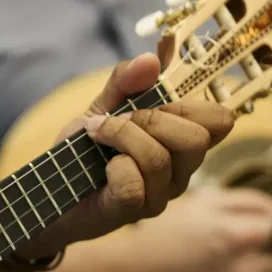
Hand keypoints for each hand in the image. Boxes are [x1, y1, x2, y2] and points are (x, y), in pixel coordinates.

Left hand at [17, 52, 234, 258]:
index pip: (221, 121)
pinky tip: (101, 169)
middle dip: (152, 119)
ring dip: (121, 136)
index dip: (193, 105)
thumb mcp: (103, 107)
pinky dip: (113, 167)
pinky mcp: (132, 212)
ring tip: (98, 136)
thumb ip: (125, 82)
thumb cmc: (83, 151)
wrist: (50, 190)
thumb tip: (151, 59)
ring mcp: (158, 196)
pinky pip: (133, 183)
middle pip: (196, 139)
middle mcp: (179, 173)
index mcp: (181, 144)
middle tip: (120, 119)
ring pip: (158, 159)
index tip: (156, 102)